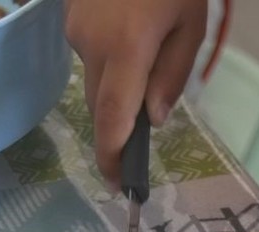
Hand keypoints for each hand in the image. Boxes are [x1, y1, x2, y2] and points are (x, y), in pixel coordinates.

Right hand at [65, 0, 206, 187]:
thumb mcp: (190, 24)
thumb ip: (172, 75)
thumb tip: (155, 118)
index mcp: (127, 49)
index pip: (114, 118)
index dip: (113, 156)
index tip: (118, 185)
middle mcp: (91, 45)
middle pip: (101, 106)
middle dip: (117, 130)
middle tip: (136, 150)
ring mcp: (75, 31)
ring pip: (95, 81)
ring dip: (117, 90)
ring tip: (145, 67)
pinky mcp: (69, 20)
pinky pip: (90, 56)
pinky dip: (110, 63)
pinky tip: (129, 40)